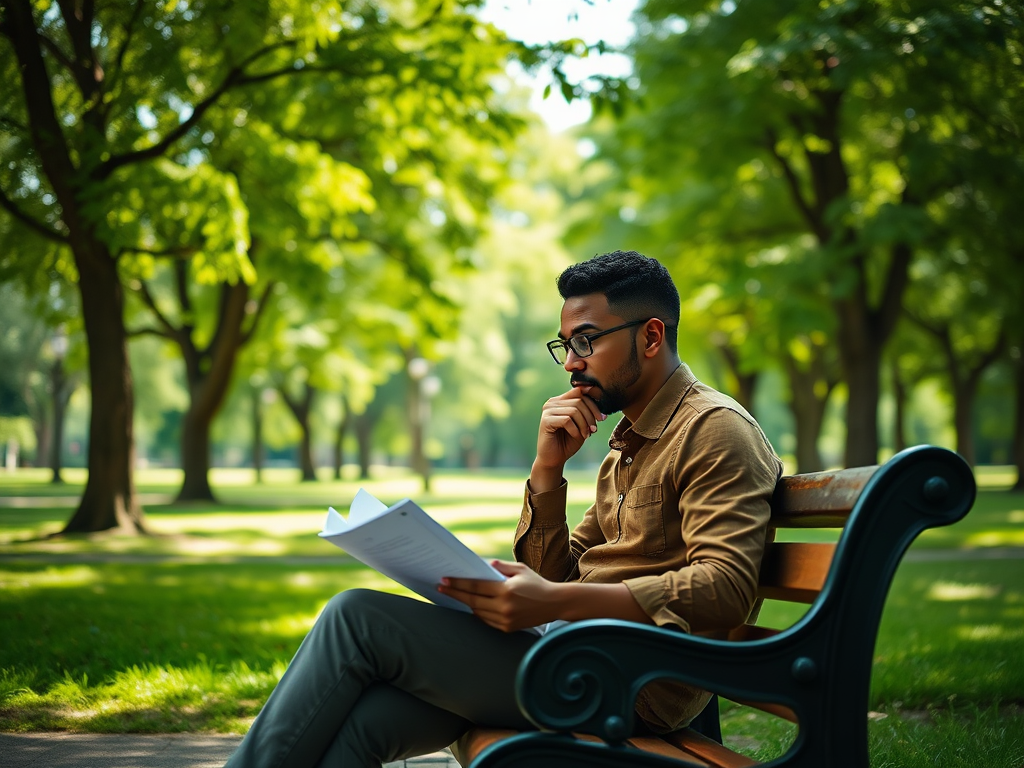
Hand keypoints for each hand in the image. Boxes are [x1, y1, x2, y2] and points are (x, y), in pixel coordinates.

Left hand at [438, 560, 563, 632]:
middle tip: (441, 588)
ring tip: (455, 595)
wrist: (555, 603)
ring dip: (466, 604)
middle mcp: (504, 607)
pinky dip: (479, 612)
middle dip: (455, 594)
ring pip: (478, 612)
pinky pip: (487, 620)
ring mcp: (505, 620)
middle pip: (472, 601)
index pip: (475, 587)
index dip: (458, 583)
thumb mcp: (520, 569)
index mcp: (506, 590)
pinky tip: (473, 605)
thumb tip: (481, 565)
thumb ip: (500, 567)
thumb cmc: (537, 583)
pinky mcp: (507, 628)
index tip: (444, 580)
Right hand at [533, 387, 605, 485]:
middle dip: (591, 416)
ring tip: (586, 435)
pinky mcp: (545, 421)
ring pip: (574, 411)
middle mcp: (552, 403)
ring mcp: (547, 411)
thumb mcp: (581, 424)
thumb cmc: (568, 441)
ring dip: (584, 425)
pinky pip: (567, 420)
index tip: (602, 418)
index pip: (580, 392)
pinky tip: (576, 436)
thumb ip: (586, 410)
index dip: (593, 404)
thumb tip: (599, 396)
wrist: (554, 459)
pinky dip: (575, 430)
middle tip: (594, 430)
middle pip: (579, 401)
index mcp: (560, 400)